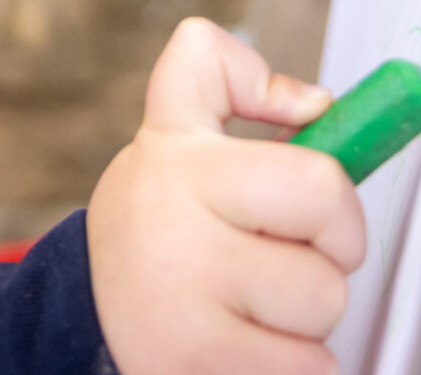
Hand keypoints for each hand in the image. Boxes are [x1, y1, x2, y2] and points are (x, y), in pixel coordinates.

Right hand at [86, 18, 366, 374]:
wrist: (82, 304)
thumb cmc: (152, 216)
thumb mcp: (172, 123)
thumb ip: (228, 75)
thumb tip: (316, 102)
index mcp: (182, 166)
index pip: (319, 185)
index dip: (337, 206)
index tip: (312, 213)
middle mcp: (178, 239)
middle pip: (328, 272)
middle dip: (322, 268)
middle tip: (276, 257)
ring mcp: (185, 314)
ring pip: (321, 324)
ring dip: (304, 319)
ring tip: (249, 300)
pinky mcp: (196, 367)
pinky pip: (306, 369)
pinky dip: (290, 360)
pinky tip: (242, 339)